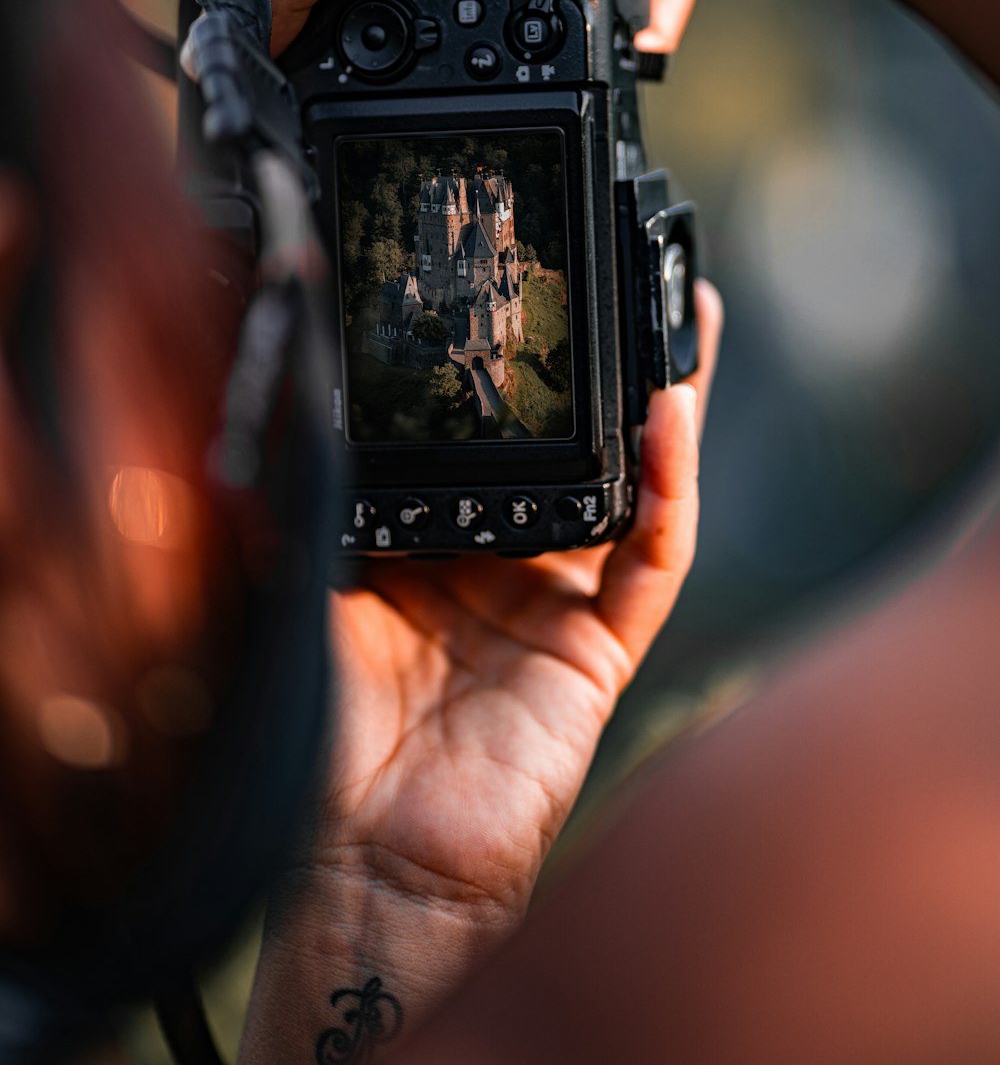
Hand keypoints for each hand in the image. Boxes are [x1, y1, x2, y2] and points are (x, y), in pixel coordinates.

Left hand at [239, 280, 722, 1064]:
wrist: (366, 863)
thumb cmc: (323, 738)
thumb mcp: (304, 582)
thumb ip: (309, 494)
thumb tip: (284, 385)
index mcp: (431, 547)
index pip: (484, 441)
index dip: (507, 375)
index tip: (515, 297)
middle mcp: (501, 567)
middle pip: (572, 451)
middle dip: (607, 372)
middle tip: (633, 279)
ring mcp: (558, 607)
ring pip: (631, 487)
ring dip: (667, 407)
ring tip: (693, 316)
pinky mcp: (600, 652)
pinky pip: (651, 558)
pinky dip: (667, 488)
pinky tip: (671, 415)